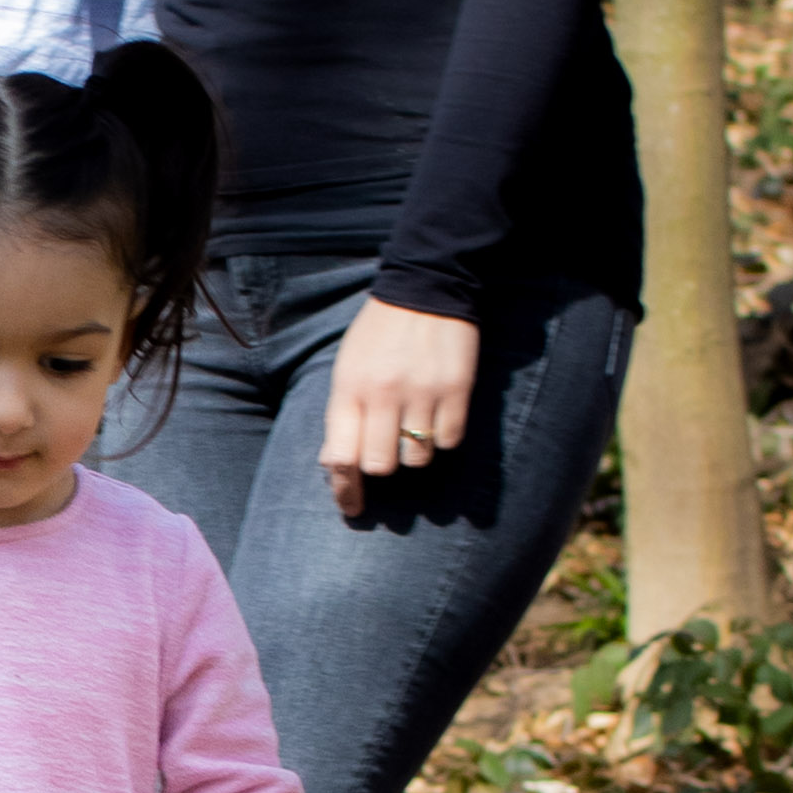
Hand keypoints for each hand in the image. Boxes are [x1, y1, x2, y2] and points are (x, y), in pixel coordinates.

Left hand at [320, 299, 479, 524]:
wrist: (425, 285)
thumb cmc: (378, 333)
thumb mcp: (347, 366)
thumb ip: (341, 414)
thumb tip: (335, 464)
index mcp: (350, 388)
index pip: (341, 457)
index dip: (344, 490)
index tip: (351, 507)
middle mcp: (383, 393)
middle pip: (380, 466)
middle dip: (381, 467)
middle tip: (388, 453)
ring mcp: (422, 392)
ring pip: (418, 458)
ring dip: (415, 451)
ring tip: (414, 424)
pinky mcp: (457, 389)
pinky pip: (450, 440)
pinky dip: (443, 437)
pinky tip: (438, 415)